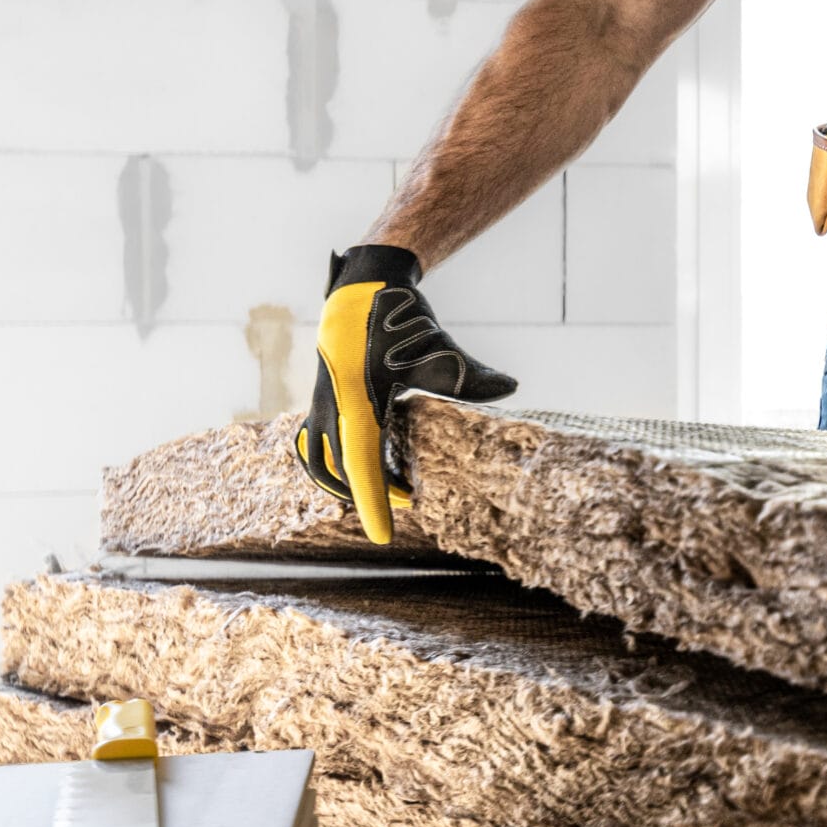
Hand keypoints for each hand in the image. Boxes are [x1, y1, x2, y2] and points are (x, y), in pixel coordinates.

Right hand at [295, 244, 516, 543]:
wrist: (365, 287)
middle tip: (408, 501)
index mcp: (356, 400)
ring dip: (348, 482)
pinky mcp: (320, 399)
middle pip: (337, 473)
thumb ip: (472, 375)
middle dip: (368, 496)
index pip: (360, 466)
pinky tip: (366, 464)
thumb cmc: (402, 319)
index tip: (384, 538)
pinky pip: (315, 444)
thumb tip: (511, 389)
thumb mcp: (440, 348)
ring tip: (390, 487)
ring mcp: (319, 403)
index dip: (373, 504)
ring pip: (320, 462)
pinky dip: (334, 462)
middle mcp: (330, 406)